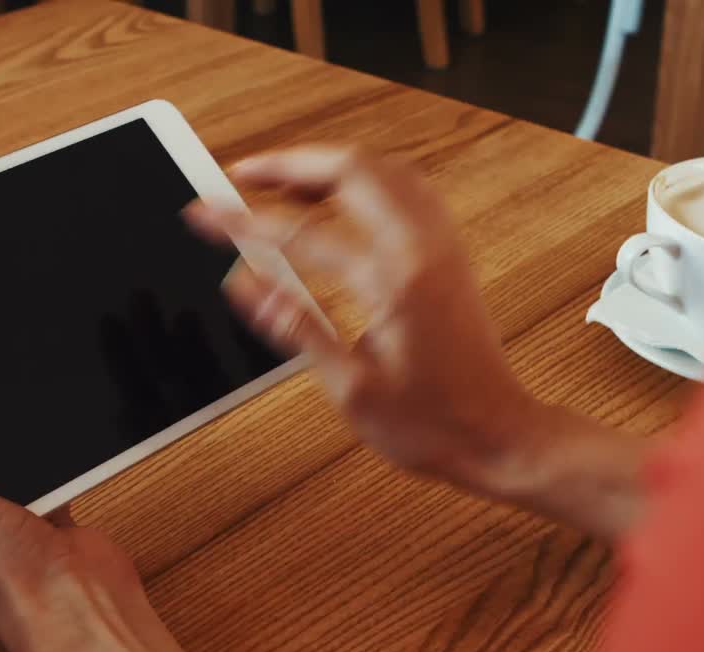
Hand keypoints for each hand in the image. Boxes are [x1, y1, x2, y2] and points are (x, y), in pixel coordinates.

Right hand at [185, 147, 529, 486]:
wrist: (499, 436)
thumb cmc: (433, 423)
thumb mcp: (350, 388)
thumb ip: (295, 328)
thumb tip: (245, 286)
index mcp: (393, 282)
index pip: (301, 233)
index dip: (243, 220)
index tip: (204, 214)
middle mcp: (423, 249)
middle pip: (350, 169)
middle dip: (287, 164)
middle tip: (239, 174)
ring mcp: (441, 245)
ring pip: (383, 168)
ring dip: (327, 164)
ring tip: (280, 180)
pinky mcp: (449, 253)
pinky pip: (406, 188)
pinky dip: (365, 178)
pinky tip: (338, 197)